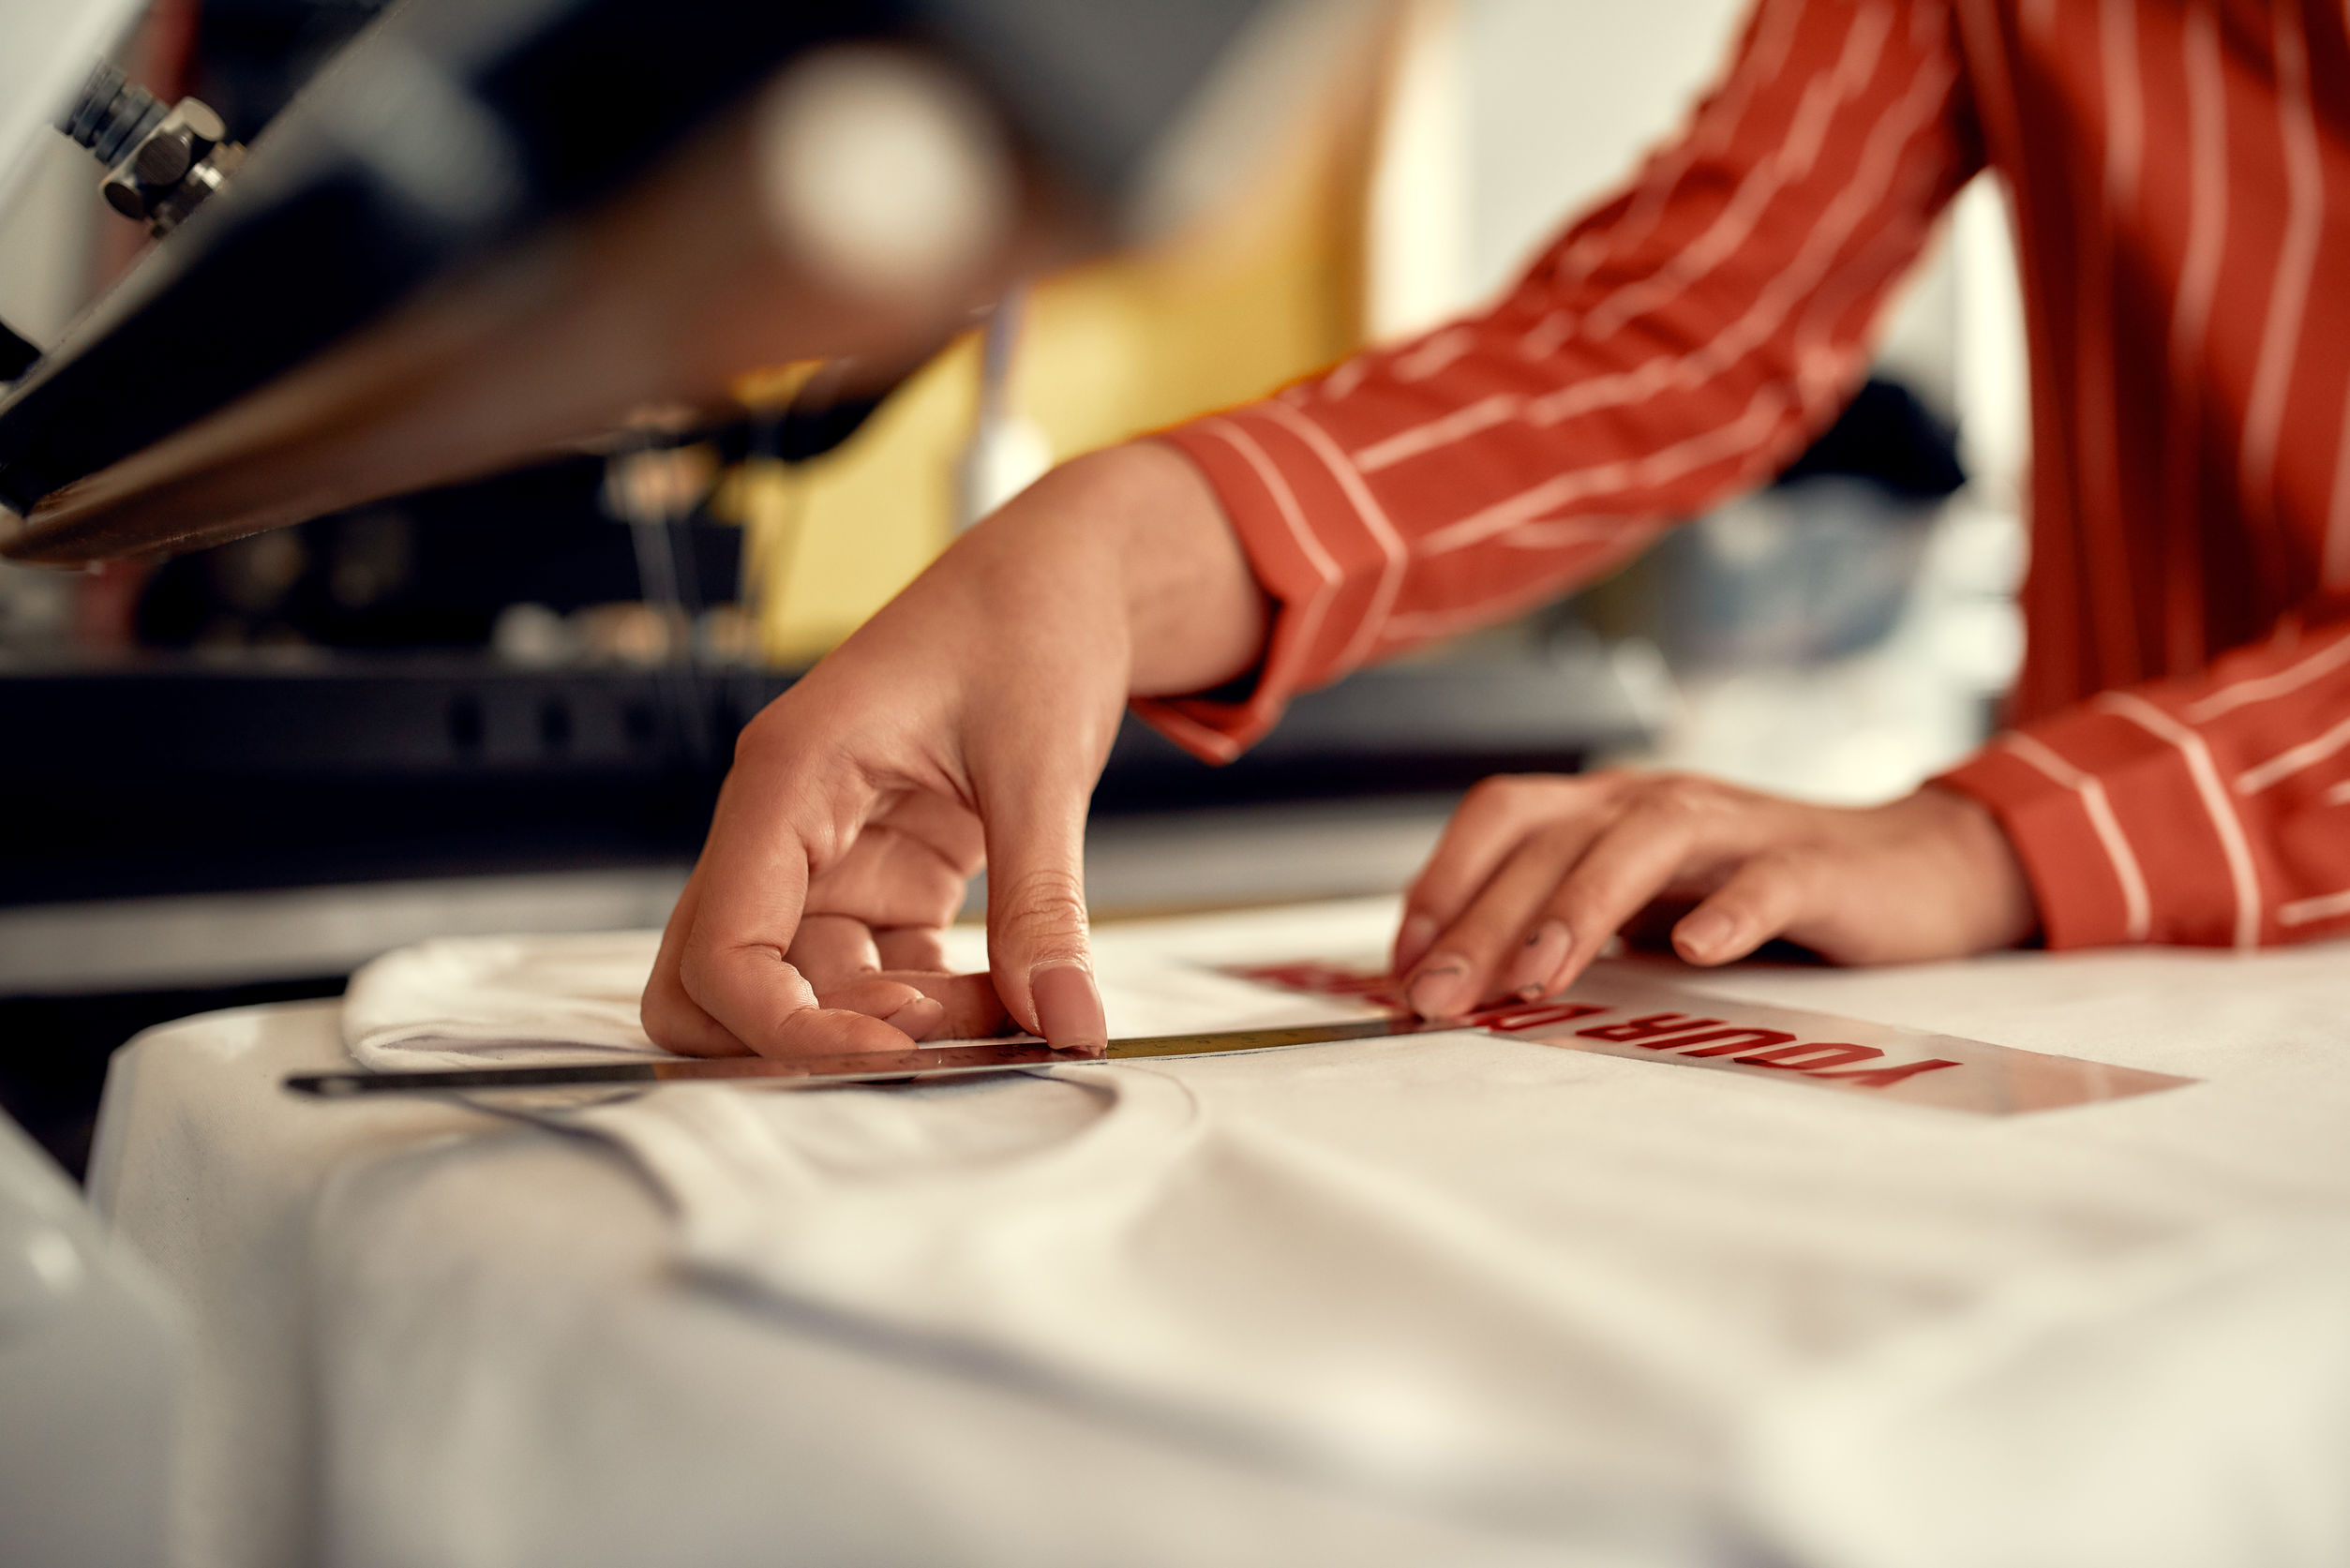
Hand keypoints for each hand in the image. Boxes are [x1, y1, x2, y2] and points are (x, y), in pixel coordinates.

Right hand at [641, 442, 1264, 1057]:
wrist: (1067, 574)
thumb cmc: (1029, 621)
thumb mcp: (1041, 764)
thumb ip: (1044, 903)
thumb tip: (1065, 1019)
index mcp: (791, 775)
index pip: (722, 943)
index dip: (782, 1026)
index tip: (888, 1056)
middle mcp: (787, 821)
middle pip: (719, 978)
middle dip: (806, 1036)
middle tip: (928, 1049)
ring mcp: (831, 853)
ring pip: (813, 987)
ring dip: (900, 1023)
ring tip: (1013, 1014)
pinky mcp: (883, 873)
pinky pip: (878, 970)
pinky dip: (935, 1000)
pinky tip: (1013, 998)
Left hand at [1391, 771, 2038, 1019]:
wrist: (1919, 874)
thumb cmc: (1762, 895)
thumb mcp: (1648, 906)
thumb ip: (1565, 927)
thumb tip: (1452, 982)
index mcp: (1610, 806)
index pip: (1503, 816)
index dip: (1443, 882)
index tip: (1400, 967)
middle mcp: (1659, 800)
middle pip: (1554, 837)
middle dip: (1483, 918)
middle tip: (1436, 996)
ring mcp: (1739, 827)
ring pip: (1645, 841)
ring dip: (1580, 905)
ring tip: (1535, 976)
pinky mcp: (1819, 865)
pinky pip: (1769, 880)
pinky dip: (1730, 910)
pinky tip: (1697, 952)